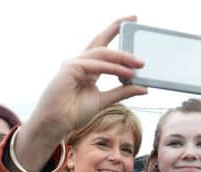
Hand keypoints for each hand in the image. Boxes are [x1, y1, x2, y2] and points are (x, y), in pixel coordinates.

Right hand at [15, 16, 147, 171]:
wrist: (57, 124)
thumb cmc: (74, 113)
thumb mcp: (104, 100)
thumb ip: (122, 92)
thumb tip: (144, 87)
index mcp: (88, 69)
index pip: (104, 48)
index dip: (116, 33)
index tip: (132, 23)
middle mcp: (81, 63)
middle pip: (101, 41)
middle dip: (117, 28)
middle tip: (134, 18)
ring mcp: (74, 64)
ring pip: (102, 54)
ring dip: (122, 57)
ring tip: (139, 63)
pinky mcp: (70, 68)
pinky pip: (96, 64)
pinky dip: (112, 68)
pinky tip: (125, 72)